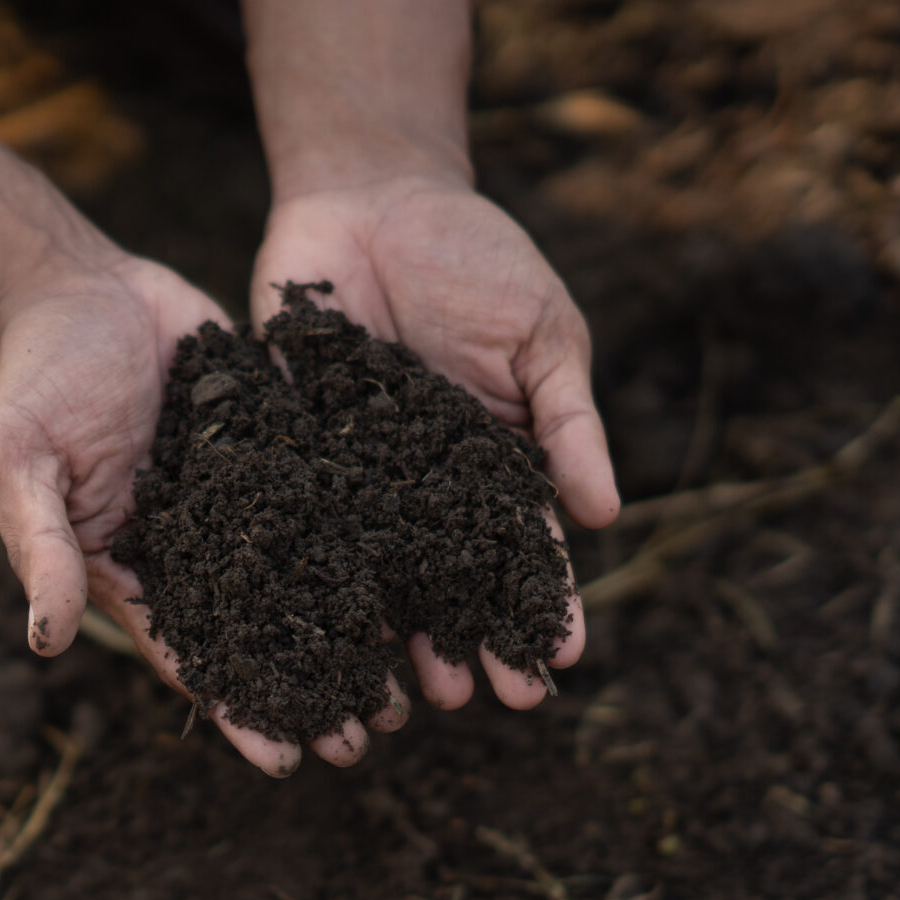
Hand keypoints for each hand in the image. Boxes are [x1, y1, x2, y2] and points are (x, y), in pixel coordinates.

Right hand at [0, 256, 389, 777]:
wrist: (81, 287)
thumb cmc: (35, 379)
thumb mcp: (18, 463)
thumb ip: (43, 548)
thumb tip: (46, 644)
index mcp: (129, 566)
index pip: (189, 654)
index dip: (236, 708)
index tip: (284, 762)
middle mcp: (194, 546)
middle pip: (260, 632)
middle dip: (308, 688)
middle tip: (364, 742)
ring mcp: (240, 500)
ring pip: (305, 576)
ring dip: (350, 634)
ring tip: (405, 691)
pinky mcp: (276, 450)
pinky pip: (328, 500)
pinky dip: (369, 540)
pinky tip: (419, 576)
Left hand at [250, 172, 619, 711]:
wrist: (374, 196)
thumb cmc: (474, 259)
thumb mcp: (540, 334)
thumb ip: (565, 422)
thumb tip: (609, 514)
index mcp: (495, 463)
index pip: (525, 550)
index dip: (542, 607)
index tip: (559, 663)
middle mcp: (425, 486)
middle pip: (450, 581)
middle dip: (470, 643)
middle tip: (483, 703)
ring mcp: (357, 475)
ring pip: (376, 573)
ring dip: (391, 638)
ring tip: (403, 699)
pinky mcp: (290, 452)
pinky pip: (298, 524)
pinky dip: (305, 579)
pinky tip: (314, 629)